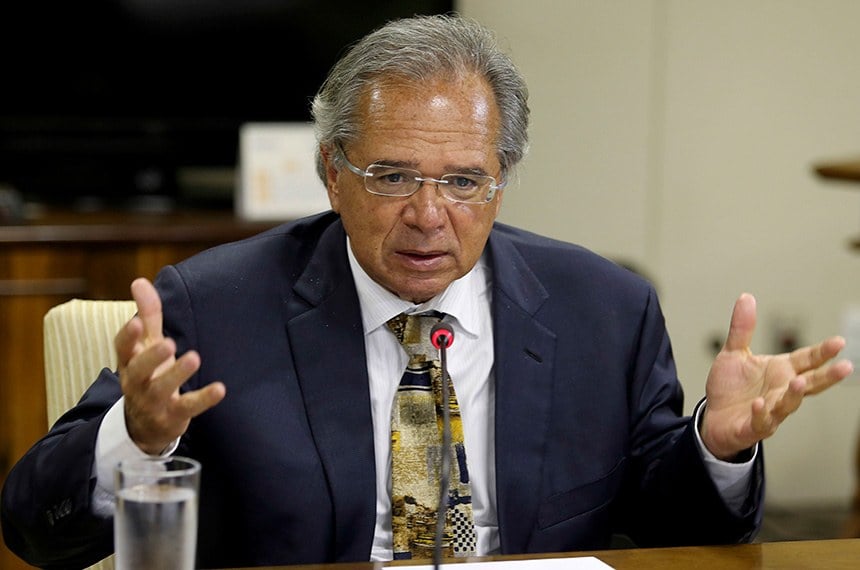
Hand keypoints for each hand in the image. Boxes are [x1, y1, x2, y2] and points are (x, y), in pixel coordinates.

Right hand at [115, 278, 225, 454]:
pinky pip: (188, 407)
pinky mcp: (172, 416)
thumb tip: (139, 281)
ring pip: (161, 389)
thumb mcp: (146, 346)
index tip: (137, 322)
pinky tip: (220, 388)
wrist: (145, 425)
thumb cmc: (148, 375)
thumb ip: (148, 315)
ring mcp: (153, 401)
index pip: (122, 348)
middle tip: (169, 343)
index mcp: (129, 362)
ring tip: (194, 357)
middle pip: (139, 370)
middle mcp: (137, 382)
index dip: (128, 336)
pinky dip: (204, 399)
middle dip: (152, 357)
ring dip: (177, 374)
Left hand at [701, 293, 852, 460]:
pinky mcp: (753, 426)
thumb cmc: (731, 387)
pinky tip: (760, 404)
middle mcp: (781, 391)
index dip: (823, 352)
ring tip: (799, 381)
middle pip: (810, 384)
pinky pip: (761, 421)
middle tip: (846, 367)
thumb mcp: (734, 353)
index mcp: (781, 371)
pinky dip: (762, 413)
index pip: (807, 360)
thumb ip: (742, 328)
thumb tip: (747, 297)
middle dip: (827, 376)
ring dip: (794, 394)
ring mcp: (771, 411)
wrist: (713, 417)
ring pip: (789, 404)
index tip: (839, 342)